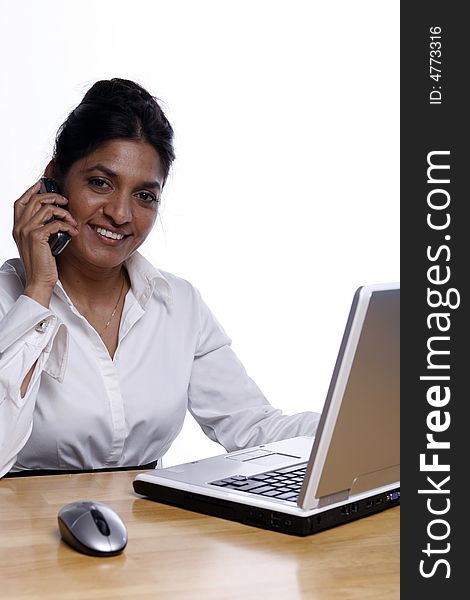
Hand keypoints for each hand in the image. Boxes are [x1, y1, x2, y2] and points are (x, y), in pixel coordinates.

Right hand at [12, 181, 78, 306]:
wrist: (39, 280)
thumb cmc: (42, 264)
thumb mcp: (39, 242)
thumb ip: (41, 227)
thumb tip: (54, 215)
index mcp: (18, 227)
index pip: (20, 201)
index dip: (31, 190)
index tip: (43, 184)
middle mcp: (19, 227)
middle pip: (35, 200)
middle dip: (53, 197)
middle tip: (66, 202)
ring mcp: (27, 231)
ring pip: (47, 209)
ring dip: (64, 213)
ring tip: (72, 221)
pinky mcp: (37, 237)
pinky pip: (55, 223)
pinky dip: (67, 225)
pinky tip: (73, 232)